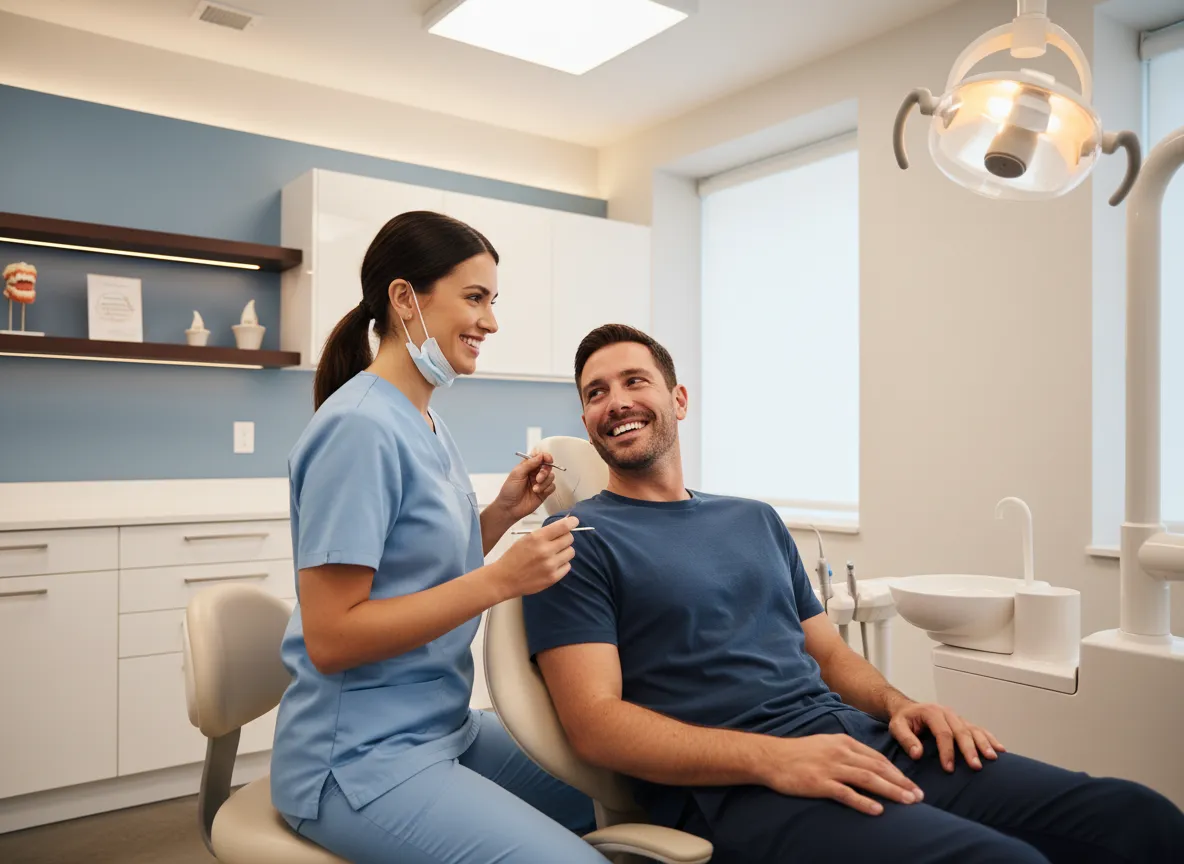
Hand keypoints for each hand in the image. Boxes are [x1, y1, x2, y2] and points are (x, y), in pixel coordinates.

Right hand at [489, 516, 578, 599]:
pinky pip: (567, 566)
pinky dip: (562, 564)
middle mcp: (546, 551)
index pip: (563, 526)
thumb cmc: (514, 557)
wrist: (504, 579)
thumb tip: (564, 526)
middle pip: (569, 539)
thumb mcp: (526, 539)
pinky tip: (552, 564)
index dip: (571, 522)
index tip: (574, 521)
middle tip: (559, 540)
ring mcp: (550, 565)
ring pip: (571, 552)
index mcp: (537, 538)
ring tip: (555, 554)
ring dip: (565, 551)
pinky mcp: (553, 578)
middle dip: (566, 537)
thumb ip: (544, 533)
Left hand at [494, 452, 556, 522]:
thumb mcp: (516, 474)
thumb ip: (529, 464)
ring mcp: (540, 483)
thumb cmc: (509, 491)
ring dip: (544, 482)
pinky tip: (538, 492)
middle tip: (538, 478)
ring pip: (551, 477)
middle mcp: (534, 474)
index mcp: (527, 467)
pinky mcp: (544, 492)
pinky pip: (552, 487)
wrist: (510, 508)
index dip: (545, 457)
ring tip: (535, 489)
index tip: (548, 459)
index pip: (539, 457)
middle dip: (544, 472)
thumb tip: (540, 455)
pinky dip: (547, 489)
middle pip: (547, 466)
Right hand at [759, 734, 922, 815]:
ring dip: (891, 791)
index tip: (911, 783)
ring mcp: (830, 768)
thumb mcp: (825, 744)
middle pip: (877, 768)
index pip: (877, 758)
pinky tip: (878, 810)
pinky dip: (864, 802)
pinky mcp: (819, 783)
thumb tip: (868, 764)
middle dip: (901, 782)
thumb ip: (846, 752)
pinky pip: (846, 794)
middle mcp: (840, 753)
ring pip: (867, 779)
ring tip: (908, 802)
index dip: (897, 771)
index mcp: (843, 742)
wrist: (771, 757)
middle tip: (919, 796)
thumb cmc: (798, 753)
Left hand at [888, 702, 1004, 772]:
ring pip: (973, 729)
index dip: (947, 751)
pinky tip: (1000, 749)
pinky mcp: (963, 722)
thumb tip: (918, 754)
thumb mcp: (896, 727)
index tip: (949, 769)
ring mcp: (957, 717)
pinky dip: (990, 739)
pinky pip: (979, 729)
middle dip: (970, 749)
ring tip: (993, 758)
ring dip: (984, 744)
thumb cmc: (903, 720)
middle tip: (976, 766)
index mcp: (931, 712)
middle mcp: (947, 713)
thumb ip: (906, 739)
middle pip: (961, 731)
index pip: (942, 732)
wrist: (907, 709)